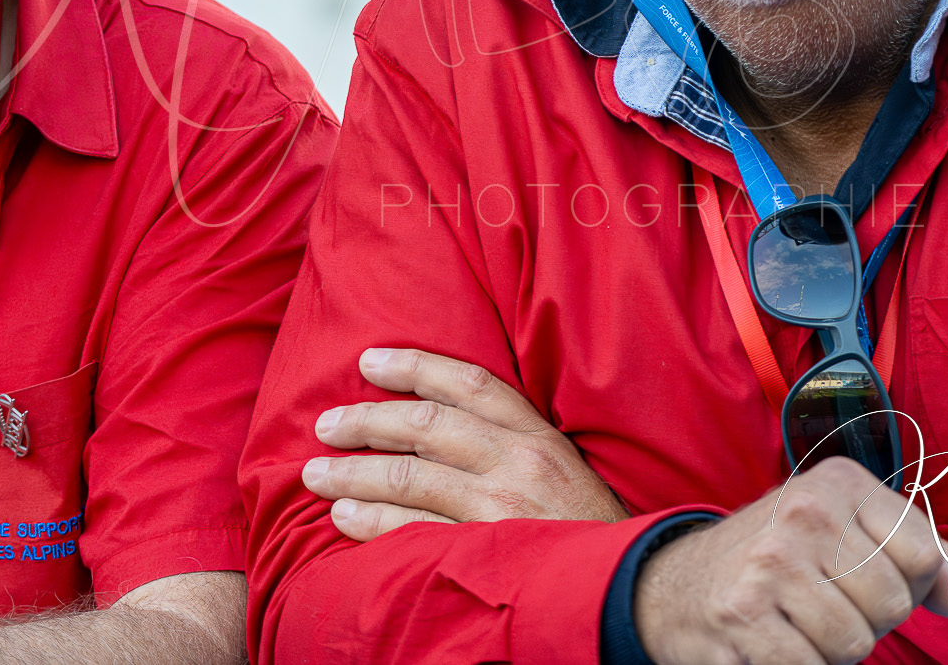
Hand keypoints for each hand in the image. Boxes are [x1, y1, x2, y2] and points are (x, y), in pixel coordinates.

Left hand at [300, 347, 626, 540]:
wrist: (631, 588)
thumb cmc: (588, 530)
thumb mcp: (563, 470)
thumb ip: (511, 444)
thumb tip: (441, 423)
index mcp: (537, 434)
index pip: (467, 382)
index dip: (413, 364)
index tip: (369, 360)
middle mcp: (518, 461)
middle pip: (424, 423)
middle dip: (366, 420)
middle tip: (326, 424)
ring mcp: (501, 507)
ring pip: (409, 476)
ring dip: (354, 473)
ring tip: (316, 474)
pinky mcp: (485, 551)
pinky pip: (413, 532)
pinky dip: (372, 523)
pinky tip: (343, 518)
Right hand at [634, 458, 947, 664]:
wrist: (676, 585)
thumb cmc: (779, 560)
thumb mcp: (847, 532)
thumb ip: (916, 557)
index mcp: (838, 482)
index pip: (922, 557)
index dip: (909, 586)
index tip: (868, 580)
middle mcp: (804, 511)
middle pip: (891, 604)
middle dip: (867, 621)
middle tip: (822, 603)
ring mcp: (770, 561)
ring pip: (855, 642)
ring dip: (832, 650)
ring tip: (796, 622)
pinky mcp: (743, 612)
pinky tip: (773, 642)